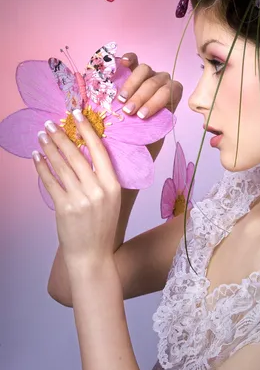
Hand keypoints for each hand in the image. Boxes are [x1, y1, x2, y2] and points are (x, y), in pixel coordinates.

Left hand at [34, 111, 120, 269]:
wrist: (92, 254)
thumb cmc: (101, 226)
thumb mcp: (111, 200)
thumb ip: (101, 178)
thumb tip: (84, 152)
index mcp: (112, 185)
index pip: (99, 151)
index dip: (87, 130)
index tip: (77, 115)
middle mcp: (98, 189)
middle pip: (76, 155)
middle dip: (61, 136)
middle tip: (51, 123)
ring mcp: (80, 198)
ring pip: (61, 165)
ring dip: (49, 148)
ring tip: (42, 136)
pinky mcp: (64, 207)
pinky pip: (50, 181)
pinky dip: (41, 167)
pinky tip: (37, 157)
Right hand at [119, 53, 182, 161]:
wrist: (131, 135)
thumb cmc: (143, 136)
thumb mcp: (151, 138)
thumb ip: (153, 134)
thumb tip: (145, 143)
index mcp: (172, 97)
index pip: (171, 91)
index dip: (156, 102)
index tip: (142, 117)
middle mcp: (162, 82)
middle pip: (155, 82)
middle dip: (141, 97)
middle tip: (128, 111)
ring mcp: (148, 74)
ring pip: (145, 70)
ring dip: (132, 84)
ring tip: (120, 99)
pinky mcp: (133, 69)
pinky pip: (134, 59)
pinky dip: (129, 59)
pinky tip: (122, 64)